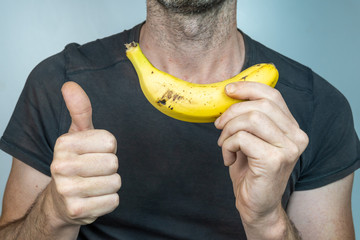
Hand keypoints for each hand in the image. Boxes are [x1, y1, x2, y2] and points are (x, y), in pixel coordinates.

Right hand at [48, 82, 120, 225]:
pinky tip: (93, 198)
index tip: (94, 153)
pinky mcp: (77, 210)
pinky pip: (113, 200)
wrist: (61, 200)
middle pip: (113, 163)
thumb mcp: (78, 135)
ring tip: (93, 184)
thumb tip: (70, 85)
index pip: (110, 142)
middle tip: (94, 170)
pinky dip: (108, 200)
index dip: (107, 149)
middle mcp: (61, 166)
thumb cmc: (76, 163)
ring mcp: (67, 190)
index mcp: (64, 144)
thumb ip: (79, 110)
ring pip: (115, 182)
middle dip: (109, 167)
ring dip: (109, 184)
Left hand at [215, 82, 307, 236]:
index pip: (273, 96)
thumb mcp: (251, 138)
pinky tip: (227, 158)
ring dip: (228, 130)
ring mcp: (288, 148)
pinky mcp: (274, 160)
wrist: (256, 205)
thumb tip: (231, 92)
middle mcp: (296, 136)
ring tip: (224, 144)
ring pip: (250, 119)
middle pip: (260, 105)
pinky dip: (227, 145)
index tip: (228, 90)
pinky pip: (242, 138)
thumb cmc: (250, 171)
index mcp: (292, 128)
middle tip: (219, 126)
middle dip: (232, 112)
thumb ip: (249, 117)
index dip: (248, 88)